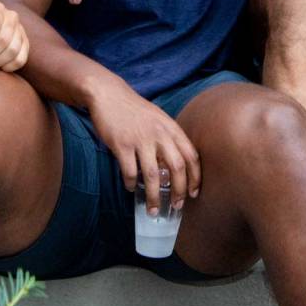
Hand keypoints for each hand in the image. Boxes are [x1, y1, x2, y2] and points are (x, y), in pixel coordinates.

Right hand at [85, 77, 201, 213]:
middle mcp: (160, 134)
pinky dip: (131, 184)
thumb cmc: (136, 111)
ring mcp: (141, 139)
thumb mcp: (159, 120)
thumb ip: (169, 139)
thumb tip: (175, 167)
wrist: (109, 95)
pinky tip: (130, 188)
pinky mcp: (122, 144)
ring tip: (154, 210)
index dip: (195, 177)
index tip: (194, 193)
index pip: (191, 156)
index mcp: (171, 128)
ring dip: (155, 197)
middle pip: (177, 168)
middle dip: (179, 191)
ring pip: (153, 176)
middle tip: (177, 206)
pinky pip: (129, 171)